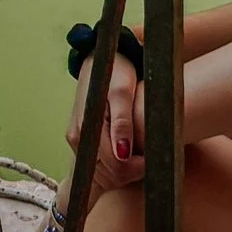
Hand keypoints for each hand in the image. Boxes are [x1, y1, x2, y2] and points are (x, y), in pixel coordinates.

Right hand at [67, 50, 145, 193]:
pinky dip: (117, 165)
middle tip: (150, 152)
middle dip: (132, 170)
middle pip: (109, 175)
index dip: (137, 167)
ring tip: (141, 150)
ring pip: (105, 174)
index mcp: (87, 129)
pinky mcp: (83, 141)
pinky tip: (129, 150)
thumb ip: (122, 122)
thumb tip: (123, 154)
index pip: (115, 167)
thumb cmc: (114, 69)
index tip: (153, 157)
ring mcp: (79, 141)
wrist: (101, 56)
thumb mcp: (122, 90)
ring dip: (126, 169)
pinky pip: (101, 166)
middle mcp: (78, 139)